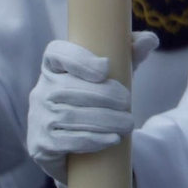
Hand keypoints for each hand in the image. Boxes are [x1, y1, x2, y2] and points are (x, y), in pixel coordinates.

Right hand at [27, 33, 159, 187]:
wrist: (74, 147)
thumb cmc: (95, 101)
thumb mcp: (114, 75)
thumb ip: (130, 55)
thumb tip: (149, 40)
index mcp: (53, 68)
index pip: (56, 53)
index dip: (78, 59)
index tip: (106, 68)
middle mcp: (40, 91)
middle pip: (67, 89)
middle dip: (103, 96)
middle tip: (127, 103)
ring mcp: (37, 118)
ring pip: (69, 116)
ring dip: (103, 120)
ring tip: (128, 123)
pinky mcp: (40, 145)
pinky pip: (64, 141)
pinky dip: (91, 139)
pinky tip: (112, 139)